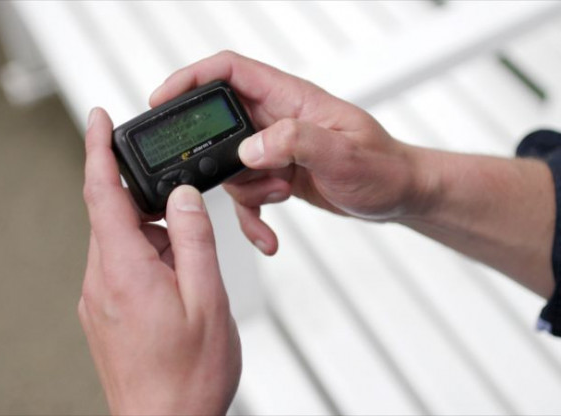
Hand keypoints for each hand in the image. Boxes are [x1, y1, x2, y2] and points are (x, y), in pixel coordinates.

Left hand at [79, 108, 240, 414]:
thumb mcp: (207, 298)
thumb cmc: (189, 375)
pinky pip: (123, 266)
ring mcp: (99, 299)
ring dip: (157, 237)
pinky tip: (180, 283)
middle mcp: (101, 281)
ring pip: (124, 241)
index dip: (98, 149)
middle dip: (150, 202)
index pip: (102, 192)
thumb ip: (195, 239)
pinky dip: (152, 258)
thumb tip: (185, 195)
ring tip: (193, 271)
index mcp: (124, 270)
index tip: (98, 117)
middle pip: (115, 215)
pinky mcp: (104, 312)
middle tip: (189, 215)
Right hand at [150, 51, 425, 254]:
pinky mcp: (279, 174)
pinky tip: (267, 237)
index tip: (161, 100)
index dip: (191, 78)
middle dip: (217, 157)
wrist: (399, 195)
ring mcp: (277, 147)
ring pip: (231, 166)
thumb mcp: (345, 155)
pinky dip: (252, 218)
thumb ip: (298, 143)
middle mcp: (279, 119)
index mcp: (292, 99)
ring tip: (282, 195)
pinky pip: (248, 194)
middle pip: (219, 124)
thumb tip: (250, 147)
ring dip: (247, 192)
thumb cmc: (384, 167)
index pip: (230, 70)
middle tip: (226, 178)